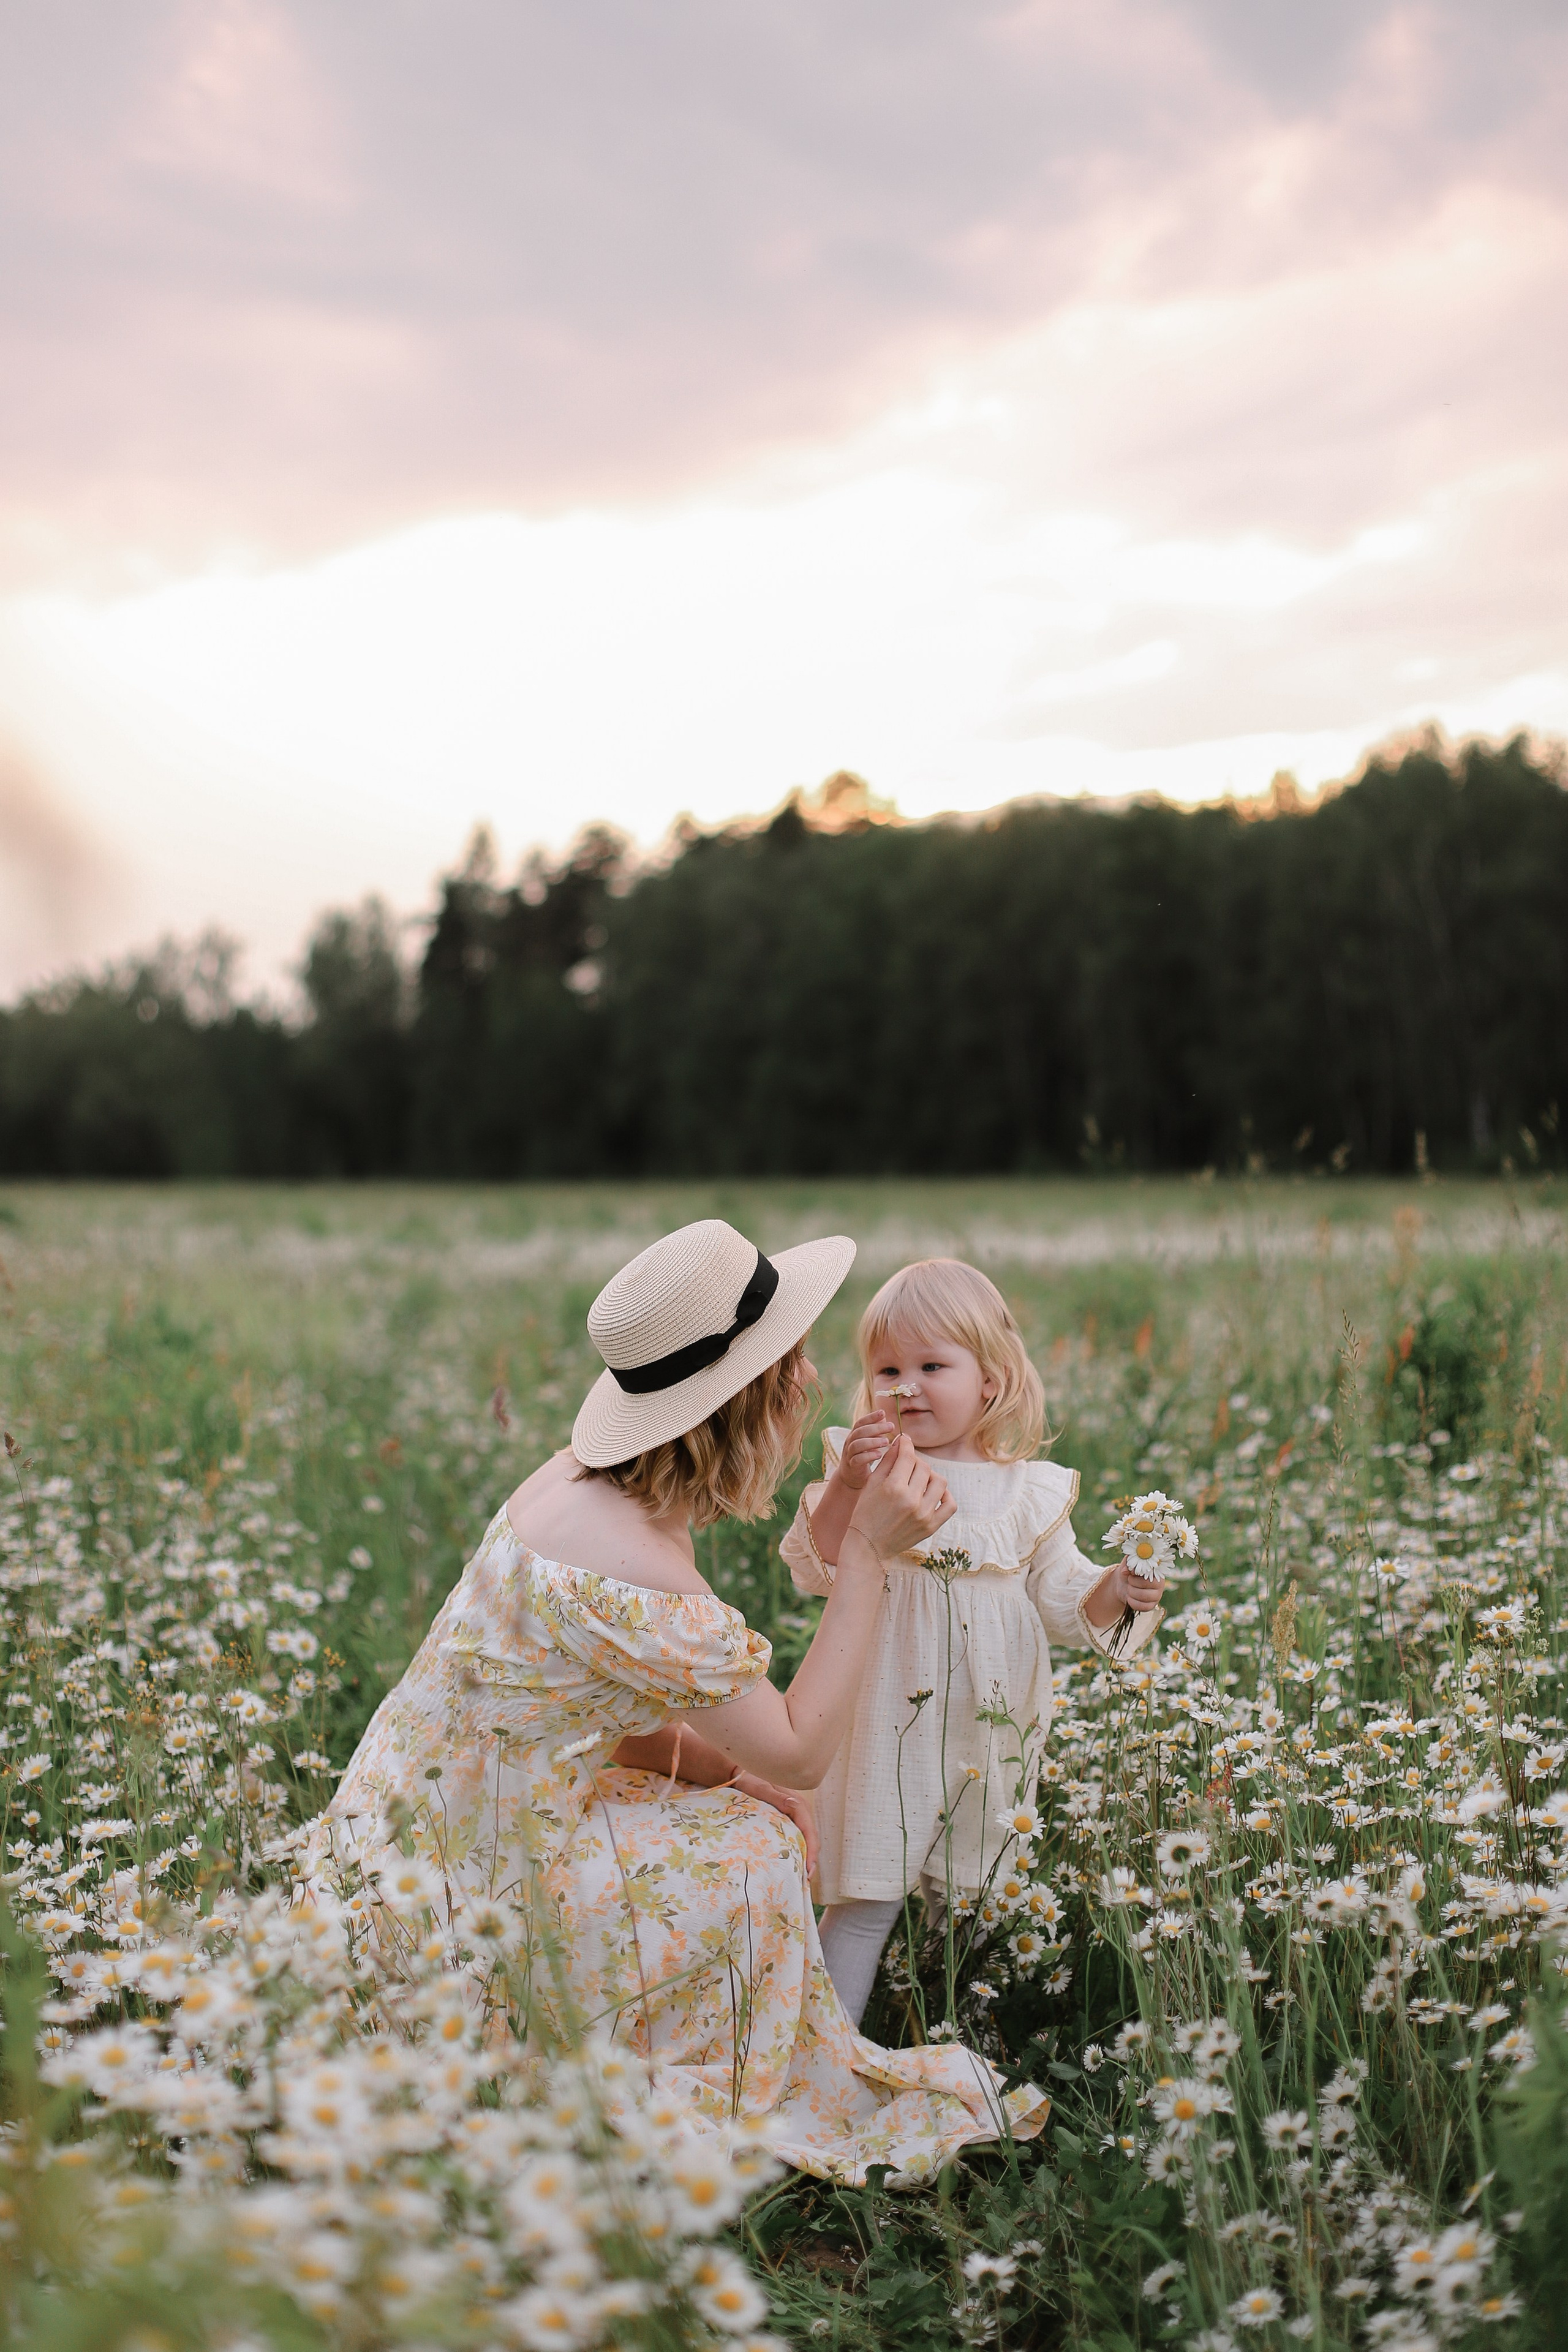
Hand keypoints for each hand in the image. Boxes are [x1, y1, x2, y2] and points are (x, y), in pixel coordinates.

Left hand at [734, 1774, 818, 1874]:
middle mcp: (798, 1810)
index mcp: (796, 1802)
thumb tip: (794, 1806)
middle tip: (805, 1881)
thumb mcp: (761, 1788)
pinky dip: (797, 1851)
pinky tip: (792, 1864)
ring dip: (804, 1857)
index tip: (809, 1869)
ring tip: (800, 1878)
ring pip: (804, 1839)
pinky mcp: (787, 1820)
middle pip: (810, 1838)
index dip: (811, 1850)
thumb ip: (777, 1797)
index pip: (809, 1830)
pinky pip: (796, 1837)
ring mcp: (793, 1815)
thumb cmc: (750, 1780)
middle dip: (810, 1859)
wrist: (740, 1775)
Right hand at [835, 1411, 895, 1491]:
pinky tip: (879, 1454)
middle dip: (876, 1428)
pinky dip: (868, 1456)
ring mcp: (849, 1454)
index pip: (860, 1422)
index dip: (871, 1417)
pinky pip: (857, 1459)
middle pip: (860, 1432)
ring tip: (887, 1441)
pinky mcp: (852, 1466)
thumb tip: (884, 1418)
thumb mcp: (869, 1442)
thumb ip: (875, 1431)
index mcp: (854, 1435)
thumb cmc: (863, 1456)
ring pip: (857, 1445)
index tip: (883, 1413)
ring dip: (872, 1441)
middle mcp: (850, 1442)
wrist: (851, 1477)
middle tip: (891, 1426)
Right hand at [846, 1435, 953, 1559]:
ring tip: (919, 1480)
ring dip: (930, 1476)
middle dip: (915, 1461)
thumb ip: (888, 1460)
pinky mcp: (932, 1526)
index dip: (906, 1444)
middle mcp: (911, 1501)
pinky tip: (932, 1493)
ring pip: (939, 1482)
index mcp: (894, 1488)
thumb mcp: (872, 1483)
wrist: (869, 1546)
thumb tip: (901, 1441)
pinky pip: (950, 1504)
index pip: (908, 1456)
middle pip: (924, 1467)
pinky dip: (945, 1495)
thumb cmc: (866, 1512)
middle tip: (907, 1464)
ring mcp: (924, 1515)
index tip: (905, 1441)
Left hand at [1083, 1563, 1168, 1626]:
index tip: (1131, 1573)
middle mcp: (1159, 1584)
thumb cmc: (1129, 1571)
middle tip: (1129, 1580)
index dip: (1138, 1573)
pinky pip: (1142, 1607)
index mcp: (1156, 1571)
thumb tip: (1127, 1570)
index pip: (1150, 1573)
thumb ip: (1128, 1563)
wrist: (1124, 1584)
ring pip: (1143, 1597)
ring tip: (1129, 1588)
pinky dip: (1132, 1602)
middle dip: (1132, 1583)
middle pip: (1146, 1585)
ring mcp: (1157, 1596)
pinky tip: (1129, 1597)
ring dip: (1131, 1592)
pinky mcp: (1152, 1605)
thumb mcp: (1127, 1563)